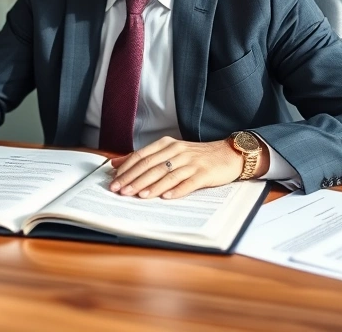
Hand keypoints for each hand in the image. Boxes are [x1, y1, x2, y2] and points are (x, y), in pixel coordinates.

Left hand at [109, 137, 242, 198]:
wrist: (228, 154)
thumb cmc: (196, 156)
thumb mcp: (169, 152)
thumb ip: (144, 157)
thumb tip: (115, 164)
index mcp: (167, 144)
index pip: (142, 156)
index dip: (126, 169)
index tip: (114, 181)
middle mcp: (177, 151)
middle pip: (151, 166)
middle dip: (134, 179)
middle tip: (120, 191)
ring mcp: (191, 162)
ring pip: (167, 174)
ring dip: (151, 186)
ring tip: (139, 195)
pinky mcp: (204, 173)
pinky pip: (188, 182)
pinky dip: (176, 190)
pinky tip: (166, 197)